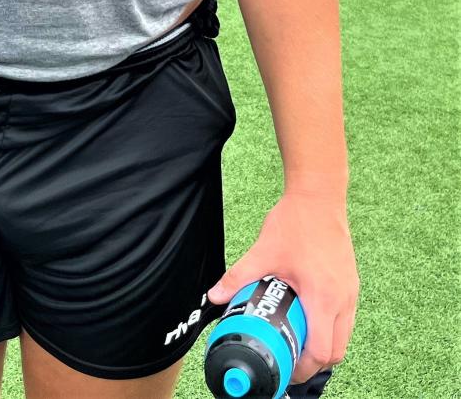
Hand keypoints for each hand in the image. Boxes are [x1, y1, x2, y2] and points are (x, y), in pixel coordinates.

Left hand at [208, 192, 357, 383]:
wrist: (319, 197)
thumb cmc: (295, 223)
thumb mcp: (263, 252)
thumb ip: (238, 276)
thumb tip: (215, 296)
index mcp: (324, 298)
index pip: (322, 351)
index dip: (304, 367)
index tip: (286, 369)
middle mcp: (344, 301)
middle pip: (336, 351)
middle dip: (313, 361)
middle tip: (288, 359)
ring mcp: (351, 293)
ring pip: (343, 336)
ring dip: (322, 344)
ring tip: (295, 339)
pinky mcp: (350, 285)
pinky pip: (345, 319)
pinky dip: (329, 328)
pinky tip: (307, 317)